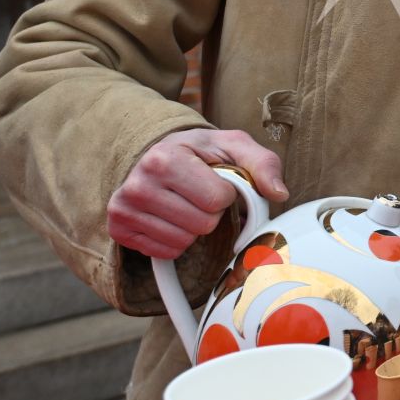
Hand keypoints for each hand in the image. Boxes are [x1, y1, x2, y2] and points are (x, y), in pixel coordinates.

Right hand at [107, 128, 287, 259]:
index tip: (215, 181)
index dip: (226, 194)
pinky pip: (167, 252)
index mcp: (164, 159)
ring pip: (184, 242)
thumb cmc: (200, 152)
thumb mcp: (233, 146)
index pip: (217, 200)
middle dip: (211, 213)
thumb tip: (279, 192)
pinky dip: (176, 240)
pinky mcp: (119, 230)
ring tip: (184, 204)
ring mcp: (124, 209)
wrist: (159, 155)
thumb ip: (262, 164)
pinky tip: (170, 217)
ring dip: (194, 228)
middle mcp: (138, 185)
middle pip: (202, 224)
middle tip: (199, 194)